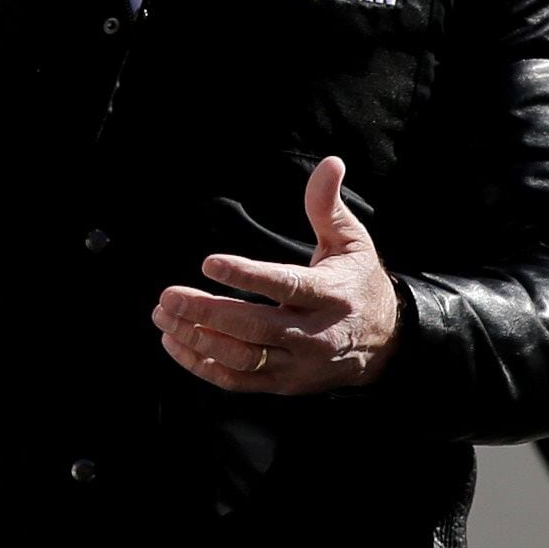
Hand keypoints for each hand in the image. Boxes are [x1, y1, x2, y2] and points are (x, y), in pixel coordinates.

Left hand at [153, 156, 402, 395]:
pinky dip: (203, 365)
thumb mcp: (351, 241)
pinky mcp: (284, 384)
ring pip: (242, 357)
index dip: (246, 277)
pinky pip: (238, 381)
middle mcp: (315, 334)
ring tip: (163, 315)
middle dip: (206, 312)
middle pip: (255, 327)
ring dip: (197, 338)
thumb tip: (329, 163)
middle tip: (168, 295)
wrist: (385, 344)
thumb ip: (328, 205)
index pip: (285, 285)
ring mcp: (298, 364)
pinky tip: (175, 342)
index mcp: (331, 294)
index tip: (208, 263)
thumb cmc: (357, 282)